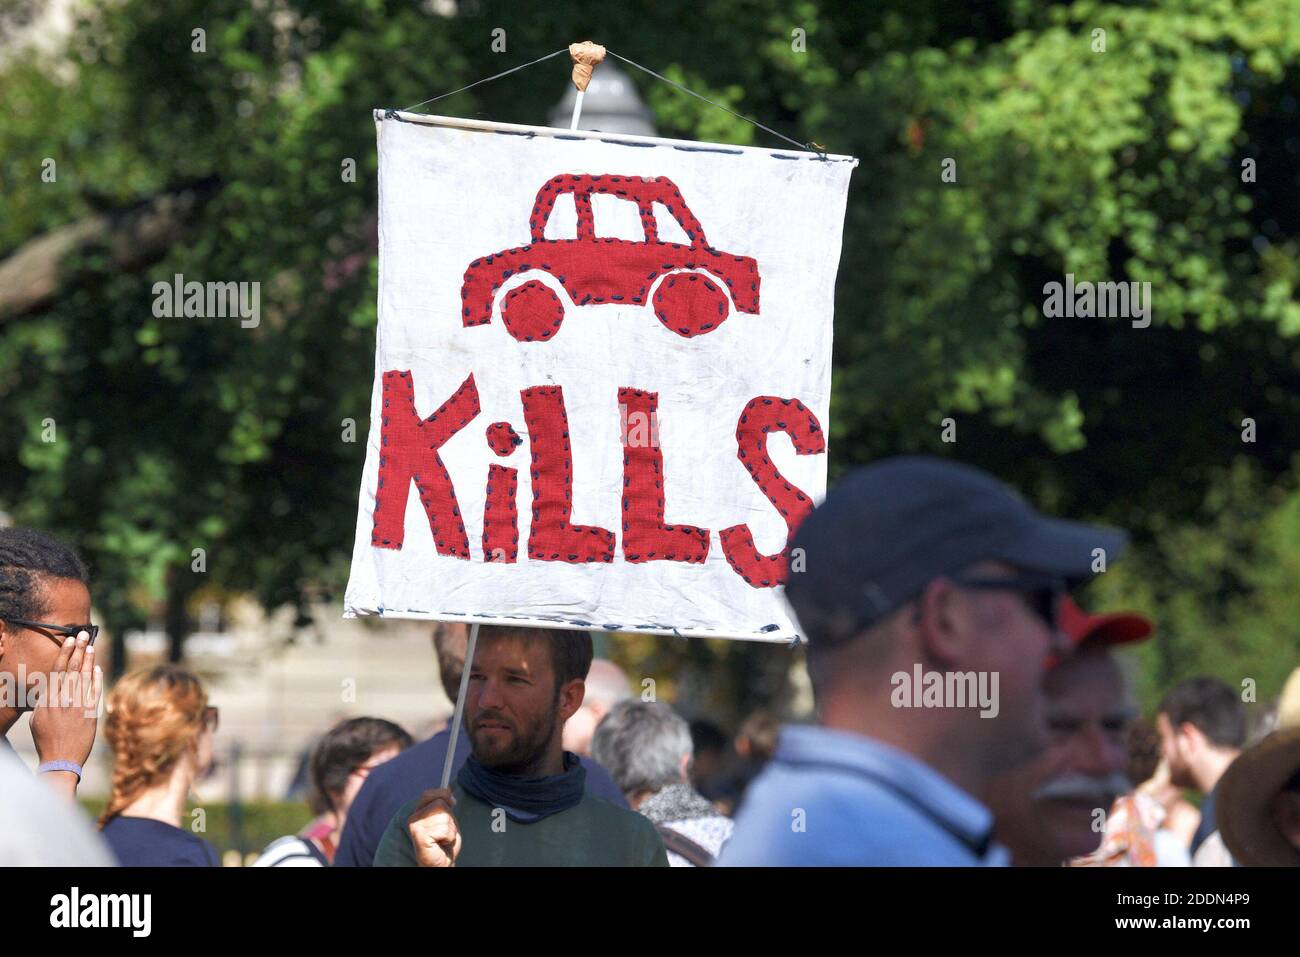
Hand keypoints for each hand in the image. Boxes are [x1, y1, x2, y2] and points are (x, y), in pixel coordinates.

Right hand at [30, 633, 102, 771]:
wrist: (61, 759)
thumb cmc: (46, 739)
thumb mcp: (38, 718)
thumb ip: (45, 699)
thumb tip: (52, 684)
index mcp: (48, 699)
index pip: (57, 670)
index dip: (64, 654)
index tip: (69, 641)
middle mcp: (63, 700)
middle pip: (72, 669)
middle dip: (79, 649)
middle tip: (84, 634)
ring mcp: (78, 705)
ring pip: (85, 677)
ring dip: (89, 659)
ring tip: (91, 645)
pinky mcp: (91, 712)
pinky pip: (95, 690)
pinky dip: (97, 678)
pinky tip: (98, 667)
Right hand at [408, 787, 460, 866]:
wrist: (441, 863)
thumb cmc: (444, 843)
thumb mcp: (446, 819)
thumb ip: (444, 805)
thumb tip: (447, 789)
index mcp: (419, 812)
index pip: (428, 793)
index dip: (442, 794)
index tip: (452, 801)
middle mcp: (414, 818)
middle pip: (440, 804)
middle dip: (449, 818)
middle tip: (444, 832)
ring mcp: (415, 826)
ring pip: (444, 816)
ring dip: (450, 829)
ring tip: (443, 839)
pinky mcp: (419, 836)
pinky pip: (444, 829)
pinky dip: (448, 837)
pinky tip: (441, 844)